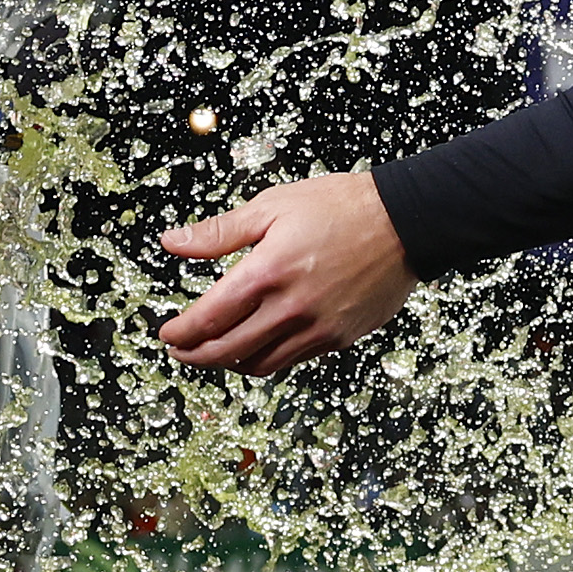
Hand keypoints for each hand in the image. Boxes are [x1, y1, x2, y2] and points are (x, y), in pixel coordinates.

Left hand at [158, 169, 408, 371]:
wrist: (404, 222)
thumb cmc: (341, 207)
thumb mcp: (271, 206)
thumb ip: (219, 232)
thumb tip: (173, 242)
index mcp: (266, 273)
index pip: (207, 319)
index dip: (179, 334)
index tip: (167, 334)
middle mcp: (289, 308)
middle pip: (226, 351)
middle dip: (194, 356)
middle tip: (181, 351)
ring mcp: (316, 327)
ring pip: (259, 365)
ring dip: (230, 363)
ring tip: (218, 351)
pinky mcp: (339, 337)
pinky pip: (293, 361)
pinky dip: (267, 360)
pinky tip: (260, 345)